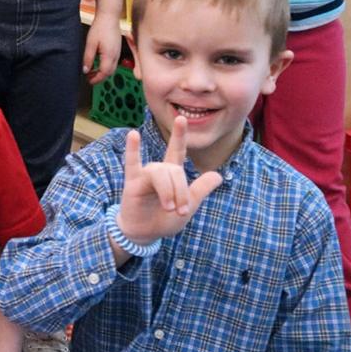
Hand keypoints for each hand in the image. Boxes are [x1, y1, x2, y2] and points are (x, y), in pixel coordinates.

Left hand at [83, 11, 122, 84]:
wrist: (109, 17)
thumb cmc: (100, 28)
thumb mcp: (90, 43)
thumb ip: (88, 58)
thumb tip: (85, 70)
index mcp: (109, 55)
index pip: (104, 73)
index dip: (96, 79)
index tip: (88, 81)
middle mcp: (116, 55)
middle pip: (109, 72)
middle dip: (99, 77)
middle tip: (88, 78)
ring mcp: (118, 52)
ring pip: (112, 68)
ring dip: (103, 72)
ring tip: (92, 71)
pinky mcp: (117, 49)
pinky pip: (113, 62)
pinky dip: (106, 66)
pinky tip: (98, 63)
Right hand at [117, 116, 222, 245]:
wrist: (146, 234)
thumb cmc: (165, 219)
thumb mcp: (188, 207)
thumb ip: (200, 190)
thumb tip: (218, 175)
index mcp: (172, 174)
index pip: (177, 151)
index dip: (179, 135)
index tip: (180, 118)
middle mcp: (158, 170)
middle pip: (174, 170)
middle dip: (181, 191)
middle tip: (180, 211)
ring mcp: (145, 174)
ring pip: (161, 173)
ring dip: (169, 192)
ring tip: (169, 208)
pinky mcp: (132, 182)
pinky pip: (132, 163)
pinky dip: (133, 149)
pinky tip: (133, 135)